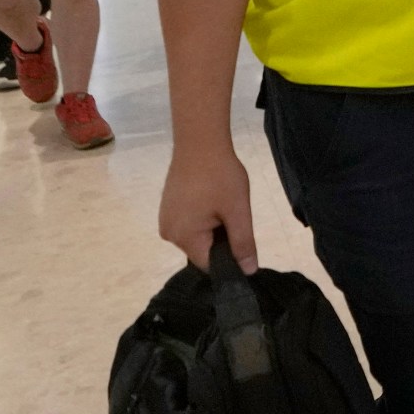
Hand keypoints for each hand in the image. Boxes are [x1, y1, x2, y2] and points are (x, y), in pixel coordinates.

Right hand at [160, 145, 257, 272]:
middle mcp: (168, 233)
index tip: (243, 243)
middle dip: (221, 241)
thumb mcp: (238, 211)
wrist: (200, 141)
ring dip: (213, 229)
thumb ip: (242, 243)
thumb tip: (247, 271)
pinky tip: (212, 201)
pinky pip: (189, 225)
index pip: (209, 265)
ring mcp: (165, 220)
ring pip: (197, 238)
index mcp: (183, 237)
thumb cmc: (221, 176)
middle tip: (234, 216)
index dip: (229, 260)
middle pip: (202, 252)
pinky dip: (203, 219)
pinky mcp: (167, 208)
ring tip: (223, 206)